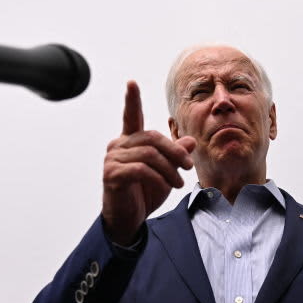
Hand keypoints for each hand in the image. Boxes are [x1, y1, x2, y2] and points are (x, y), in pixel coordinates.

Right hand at [101, 80, 195, 245]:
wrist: (129, 219)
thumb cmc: (145, 193)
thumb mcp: (166, 172)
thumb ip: (175, 155)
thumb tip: (190, 140)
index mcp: (129, 142)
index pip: (131, 117)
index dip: (132, 100)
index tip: (131, 82)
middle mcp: (118, 146)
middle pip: (153, 138)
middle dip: (175, 152)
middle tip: (189, 167)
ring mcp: (112, 159)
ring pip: (150, 155)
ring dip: (170, 169)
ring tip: (179, 184)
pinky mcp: (112, 174)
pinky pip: (142, 170)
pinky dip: (158, 179)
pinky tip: (165, 187)